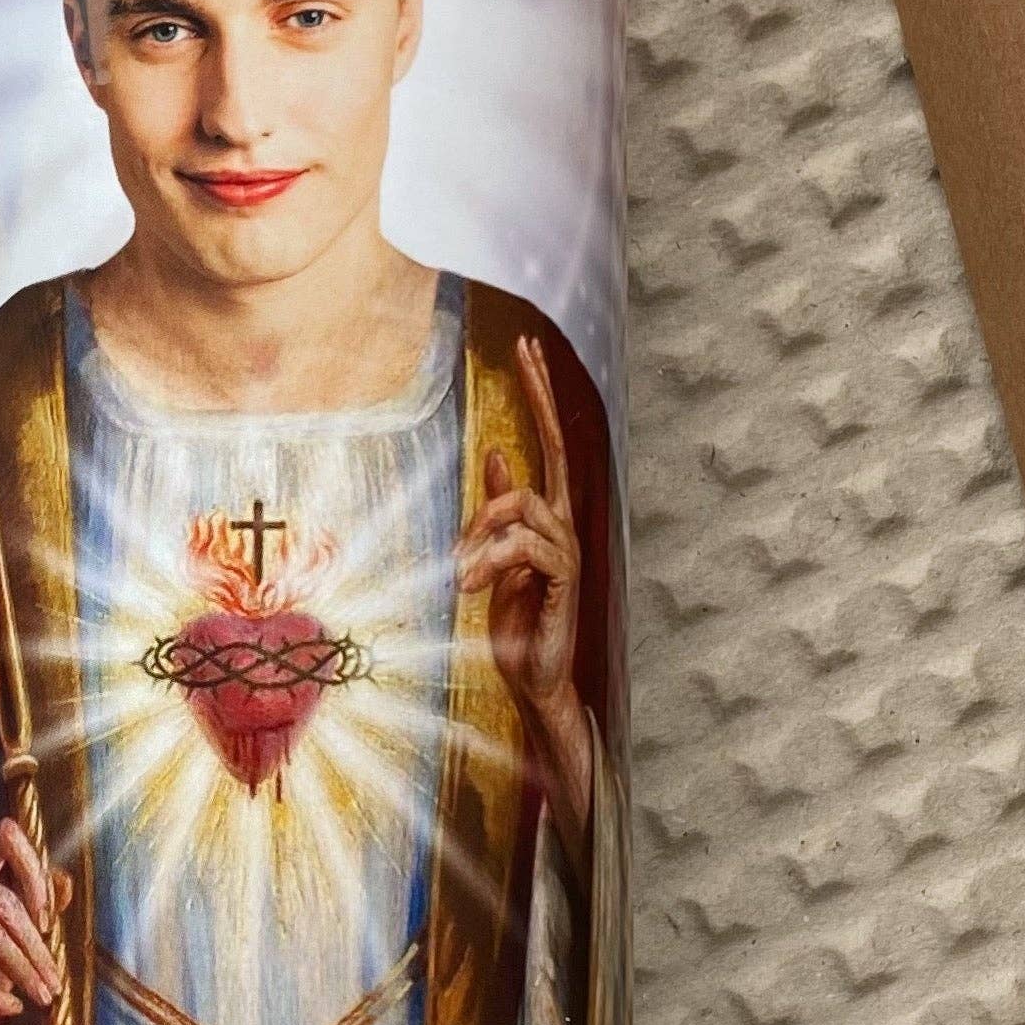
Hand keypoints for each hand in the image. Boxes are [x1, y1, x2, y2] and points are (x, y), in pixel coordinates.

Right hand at [0, 816, 72, 1024]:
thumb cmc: (13, 933)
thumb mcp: (36, 912)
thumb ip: (50, 893)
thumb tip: (63, 881)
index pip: (6, 836)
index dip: (31, 869)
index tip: (48, 917)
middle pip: (5, 904)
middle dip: (37, 946)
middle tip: (57, 980)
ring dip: (22, 971)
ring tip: (45, 995)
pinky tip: (14, 1006)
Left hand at [455, 334, 592, 851]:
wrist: (532, 678)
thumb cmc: (513, 622)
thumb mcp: (493, 557)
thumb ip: (498, 508)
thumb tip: (497, 453)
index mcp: (547, 517)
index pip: (550, 442)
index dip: (539, 394)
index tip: (527, 346)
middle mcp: (563, 525)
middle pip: (558, 446)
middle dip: (540, 394)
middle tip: (526, 346)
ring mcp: (566, 551)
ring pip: (521, 506)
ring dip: (479, 533)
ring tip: (457, 573)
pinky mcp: (560, 582)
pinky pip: (524, 547)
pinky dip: (489, 560)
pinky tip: (468, 586)